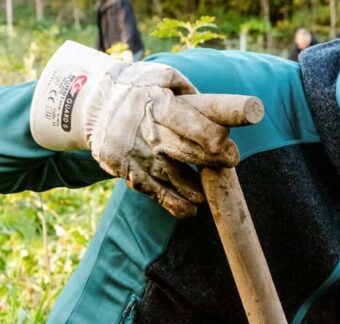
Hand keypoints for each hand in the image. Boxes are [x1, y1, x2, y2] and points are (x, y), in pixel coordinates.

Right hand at [30, 42, 254, 217]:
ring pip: (174, 178)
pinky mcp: (125, 169)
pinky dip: (176, 205)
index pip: (194, 124)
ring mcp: (134, 151)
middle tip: (228, 161)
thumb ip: (194, 94)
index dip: (216, 138)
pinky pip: (156, 193)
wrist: (90, 101)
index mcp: (159, 103)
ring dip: (197, 190)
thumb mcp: (165, 77)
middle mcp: (146, 129)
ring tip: (208, 192)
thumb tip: (226, 112)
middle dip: (213, 161)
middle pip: (187, 152)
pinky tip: (190, 209)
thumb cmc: (141, 88)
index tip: (228, 147)